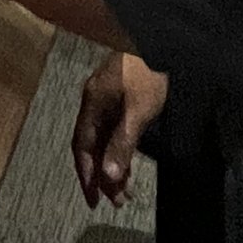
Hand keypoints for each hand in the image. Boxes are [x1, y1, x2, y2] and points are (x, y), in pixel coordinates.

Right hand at [72, 51, 169, 205]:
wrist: (160, 41)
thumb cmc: (147, 74)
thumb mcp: (137, 112)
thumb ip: (121, 144)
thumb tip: (109, 178)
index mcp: (92, 104)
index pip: (82, 147)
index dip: (86, 174)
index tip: (93, 200)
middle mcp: (94, 103)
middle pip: (93, 146)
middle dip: (102, 175)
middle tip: (116, 201)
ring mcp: (107, 99)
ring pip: (104, 139)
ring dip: (113, 164)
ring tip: (126, 190)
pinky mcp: (120, 98)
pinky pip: (114, 130)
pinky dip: (120, 149)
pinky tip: (128, 163)